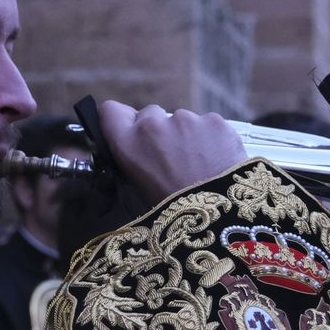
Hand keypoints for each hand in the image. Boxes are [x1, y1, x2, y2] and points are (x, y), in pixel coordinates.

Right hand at [97, 100, 247, 204]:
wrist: (218, 218)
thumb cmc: (176, 214)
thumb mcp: (139, 190)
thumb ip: (133, 158)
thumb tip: (137, 146)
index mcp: (128, 144)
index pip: (110, 111)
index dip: (120, 119)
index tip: (128, 129)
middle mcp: (153, 125)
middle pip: (149, 114)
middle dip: (158, 130)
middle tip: (170, 158)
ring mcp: (186, 120)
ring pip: (182, 120)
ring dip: (187, 135)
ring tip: (199, 165)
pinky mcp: (214, 121)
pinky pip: (208, 124)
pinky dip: (211, 138)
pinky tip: (217, 161)